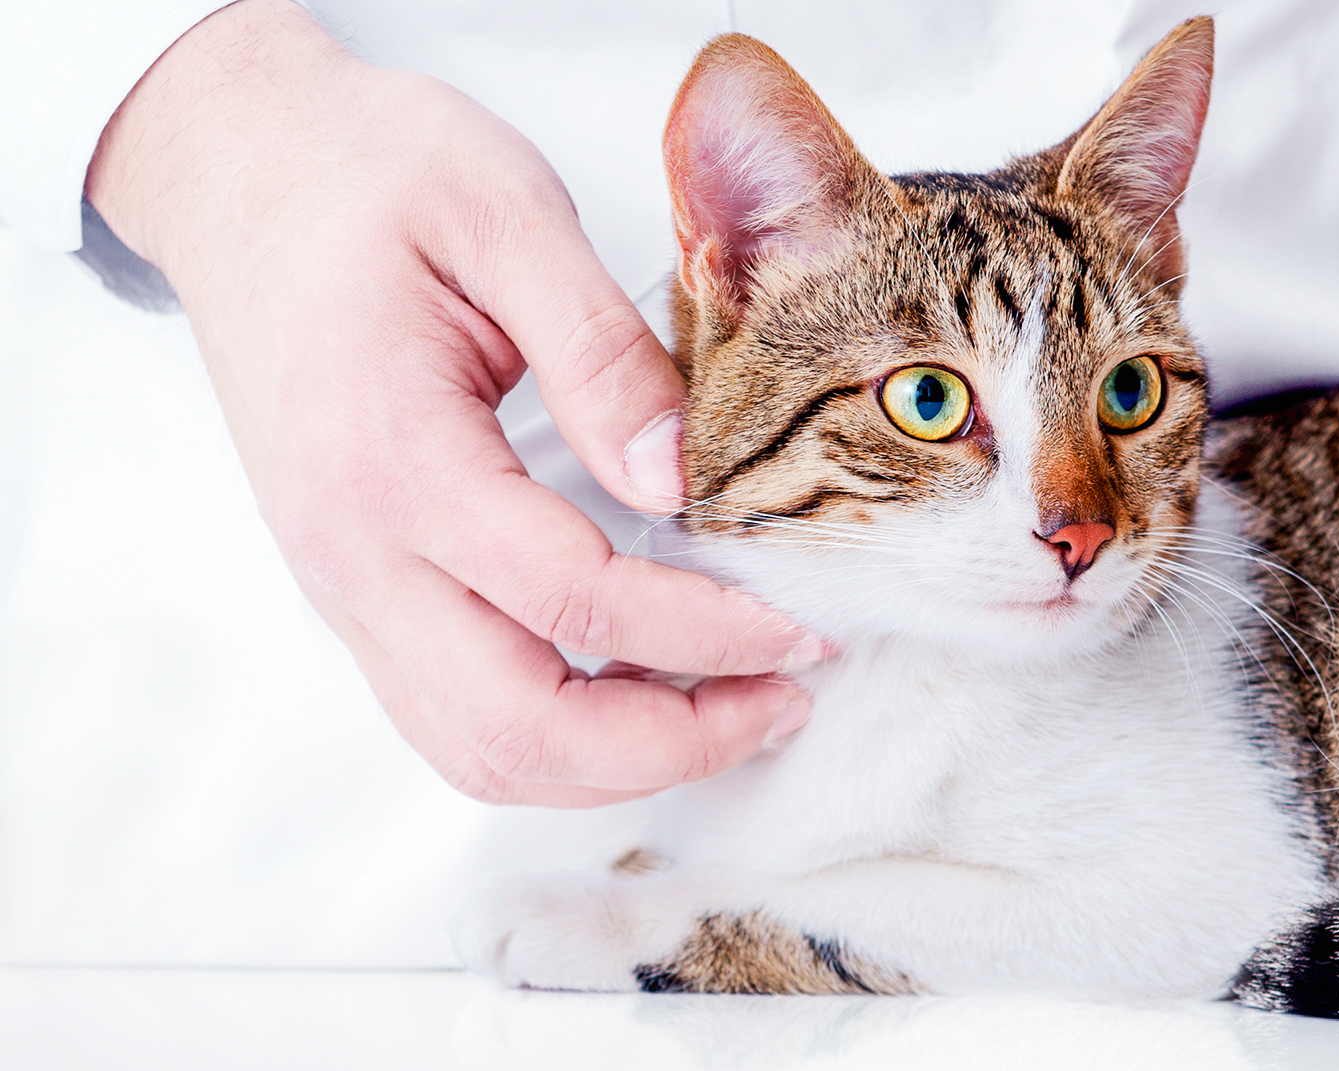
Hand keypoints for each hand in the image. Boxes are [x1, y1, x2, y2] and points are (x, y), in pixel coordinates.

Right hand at [85, 0, 826, 804]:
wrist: (234, 167)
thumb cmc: (366, 174)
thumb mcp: (504, 212)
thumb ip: (601, 351)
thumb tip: (680, 483)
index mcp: (394, 459)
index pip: (574, 603)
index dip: (704, 636)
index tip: (800, 629)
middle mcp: (352, 552)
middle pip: (515, 731)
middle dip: (669, 743)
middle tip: (784, 698)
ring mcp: (343, 584)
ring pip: (479, 751)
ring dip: (616, 761)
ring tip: (736, 708)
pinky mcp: (355, 589)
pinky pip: (454, 716)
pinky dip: (562, 739)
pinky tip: (649, 689)